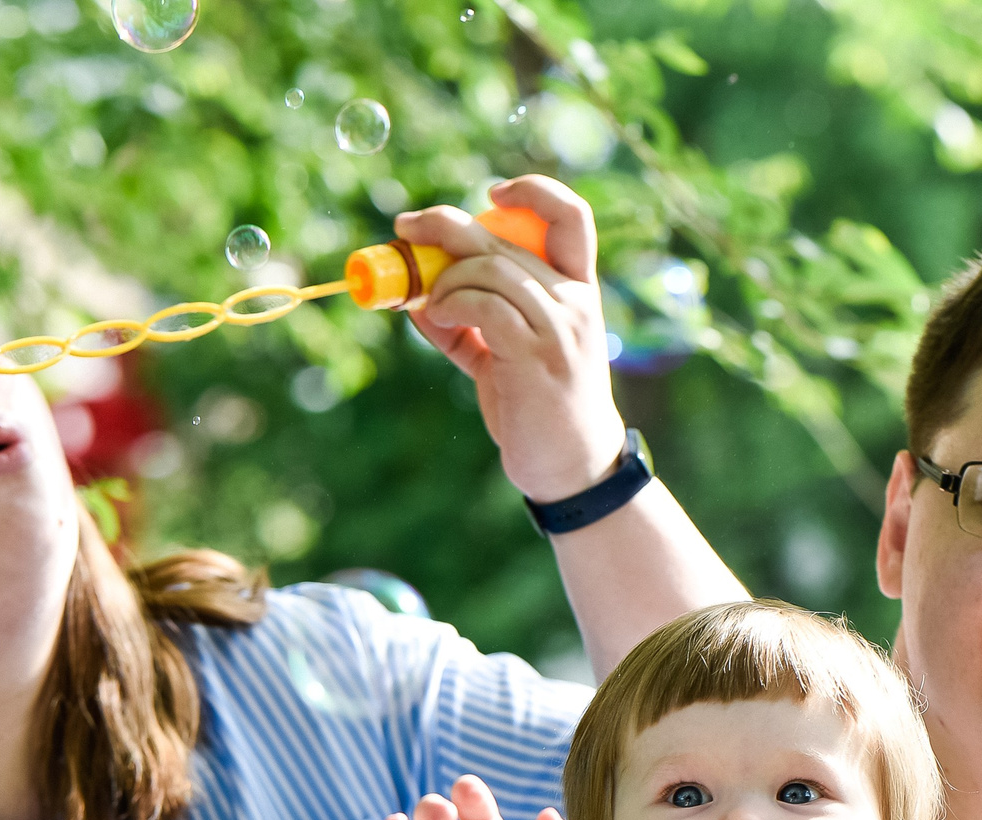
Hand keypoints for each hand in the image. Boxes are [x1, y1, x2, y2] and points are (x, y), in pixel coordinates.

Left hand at [401, 176, 624, 502]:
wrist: (571, 466)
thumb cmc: (538, 407)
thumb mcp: (509, 353)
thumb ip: (472, 321)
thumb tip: (414, 297)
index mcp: (578, 289)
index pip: (571, 216)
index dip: (533, 190)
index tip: (492, 193)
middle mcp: (575, 300)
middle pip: (503, 236)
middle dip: (443, 225)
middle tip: (403, 230)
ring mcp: (559, 327)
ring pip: (487, 268)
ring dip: (441, 278)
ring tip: (426, 303)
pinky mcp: (535, 356)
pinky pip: (483, 306)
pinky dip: (449, 303)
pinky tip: (436, 317)